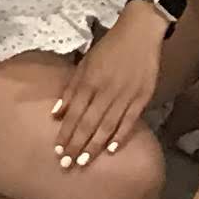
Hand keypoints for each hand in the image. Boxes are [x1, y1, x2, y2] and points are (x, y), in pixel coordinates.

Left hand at [52, 9, 166, 167]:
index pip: (74, 114)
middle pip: (88, 123)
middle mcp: (105, 91)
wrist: (140, 33)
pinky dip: (121, 135)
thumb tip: (56, 114)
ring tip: (84, 162)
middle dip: (76, 145)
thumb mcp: (85, 64)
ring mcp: (125, 95)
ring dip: (94, 145)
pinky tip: (112, 150)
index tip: (58, 151)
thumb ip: (71, 89)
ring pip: (107, 125)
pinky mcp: (142, 97)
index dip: (65, 134)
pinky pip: (130, 120)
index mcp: (89, 82)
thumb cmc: (109, 48)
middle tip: (67, 165)